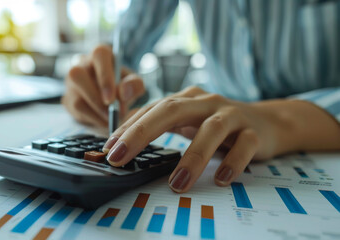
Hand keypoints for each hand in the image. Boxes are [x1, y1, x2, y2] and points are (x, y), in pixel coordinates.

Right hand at [62, 45, 144, 126]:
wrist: (113, 101)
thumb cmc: (123, 86)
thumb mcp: (134, 84)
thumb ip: (134, 85)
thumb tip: (124, 92)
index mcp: (100, 55)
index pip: (99, 55)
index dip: (104, 76)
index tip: (111, 98)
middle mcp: (81, 66)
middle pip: (77, 75)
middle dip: (96, 98)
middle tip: (112, 114)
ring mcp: (71, 84)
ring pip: (76, 99)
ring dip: (96, 113)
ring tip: (112, 119)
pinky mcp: (68, 101)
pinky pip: (76, 112)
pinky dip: (93, 120)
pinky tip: (104, 121)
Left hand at [102, 87, 339, 192]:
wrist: (269, 122)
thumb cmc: (219, 124)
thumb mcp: (188, 120)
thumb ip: (161, 125)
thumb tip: (122, 139)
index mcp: (187, 99)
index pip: (152, 109)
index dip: (129, 128)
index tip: (109, 149)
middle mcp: (207, 103)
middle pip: (172, 111)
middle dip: (142, 133)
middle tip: (120, 157)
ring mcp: (232, 116)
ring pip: (211, 130)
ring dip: (193, 158)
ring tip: (177, 183)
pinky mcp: (254, 133)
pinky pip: (244, 147)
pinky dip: (232, 163)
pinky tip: (222, 179)